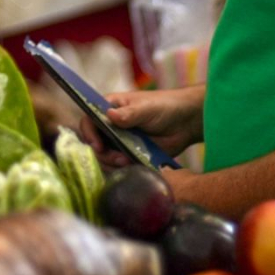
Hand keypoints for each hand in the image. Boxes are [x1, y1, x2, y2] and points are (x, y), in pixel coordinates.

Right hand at [78, 85, 205, 168]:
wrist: (185, 122)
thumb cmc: (164, 106)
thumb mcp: (146, 108)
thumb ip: (129, 113)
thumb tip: (109, 114)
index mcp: (110, 108)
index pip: (89, 120)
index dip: (89, 133)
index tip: (98, 146)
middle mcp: (111, 125)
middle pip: (95, 142)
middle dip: (104, 154)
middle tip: (119, 159)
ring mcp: (120, 141)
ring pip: (106, 156)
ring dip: (113, 163)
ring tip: (128, 162)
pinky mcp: (130, 154)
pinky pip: (120, 165)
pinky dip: (123, 168)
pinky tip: (133, 166)